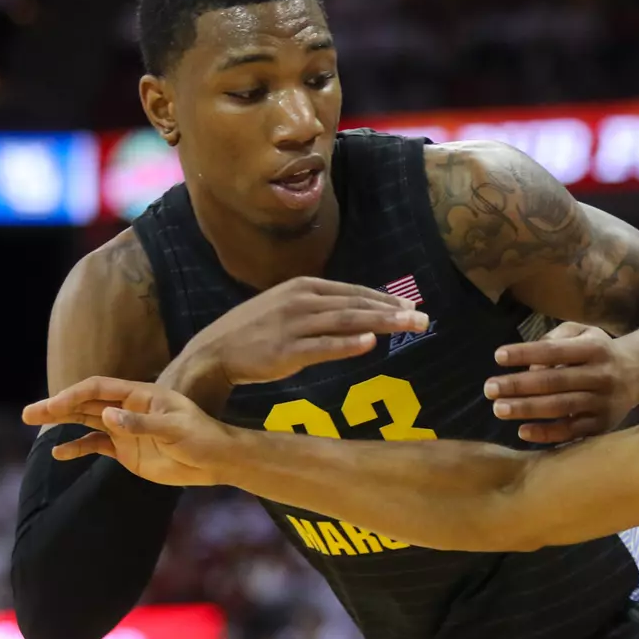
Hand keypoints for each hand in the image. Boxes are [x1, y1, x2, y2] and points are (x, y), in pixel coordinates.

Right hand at [23, 378, 234, 486]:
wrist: (215, 461)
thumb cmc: (201, 438)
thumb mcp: (175, 430)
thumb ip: (141, 424)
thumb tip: (107, 416)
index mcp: (139, 395)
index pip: (99, 388)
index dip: (75, 394)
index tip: (54, 406)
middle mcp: (127, 409)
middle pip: (86, 403)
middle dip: (58, 406)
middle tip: (29, 413)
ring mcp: (125, 429)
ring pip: (87, 421)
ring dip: (62, 422)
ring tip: (34, 423)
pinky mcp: (126, 450)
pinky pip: (96, 445)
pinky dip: (77, 447)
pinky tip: (59, 453)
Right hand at [176, 277, 428, 390]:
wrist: (215, 351)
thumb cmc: (255, 332)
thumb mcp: (288, 309)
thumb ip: (321, 309)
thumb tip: (358, 317)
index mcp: (303, 287)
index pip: (352, 291)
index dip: (383, 298)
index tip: (410, 305)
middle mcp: (301, 301)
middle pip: (355, 304)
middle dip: (392, 310)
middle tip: (423, 318)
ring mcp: (293, 325)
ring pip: (345, 321)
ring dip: (380, 322)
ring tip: (408, 325)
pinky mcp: (285, 351)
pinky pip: (322, 346)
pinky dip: (346, 343)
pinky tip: (369, 342)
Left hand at [486, 323, 638, 443]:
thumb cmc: (600, 351)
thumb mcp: (584, 333)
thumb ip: (556, 339)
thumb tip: (531, 365)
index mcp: (594, 348)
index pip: (555, 351)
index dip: (526, 353)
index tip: (498, 356)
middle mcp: (601, 375)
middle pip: (554, 381)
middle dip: (519, 385)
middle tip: (489, 388)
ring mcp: (603, 402)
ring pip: (561, 407)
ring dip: (527, 409)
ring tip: (498, 409)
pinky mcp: (603, 425)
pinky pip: (571, 432)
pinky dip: (546, 433)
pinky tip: (522, 430)